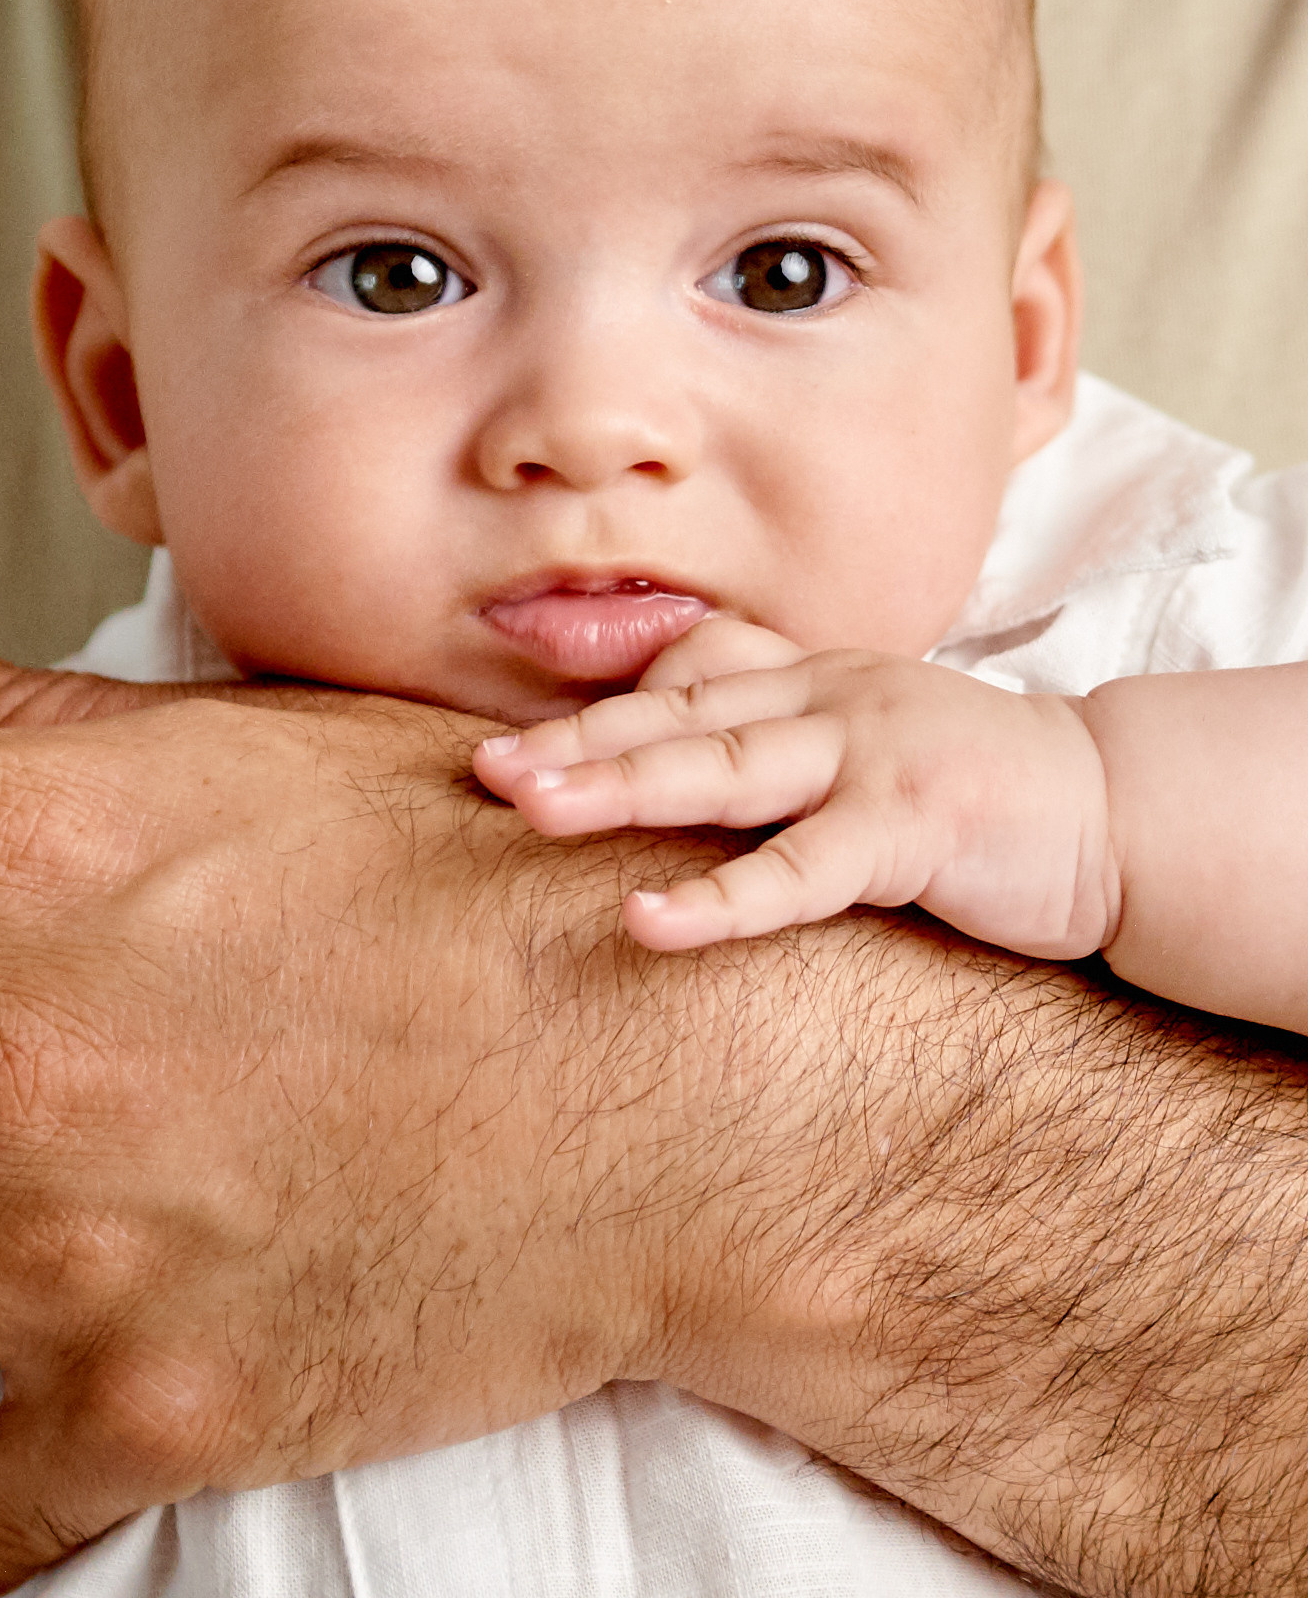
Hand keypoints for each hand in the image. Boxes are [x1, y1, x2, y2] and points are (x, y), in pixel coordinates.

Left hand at [474, 650, 1118, 959]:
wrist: (1115, 811)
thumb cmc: (975, 791)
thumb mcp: (865, 743)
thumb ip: (777, 740)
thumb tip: (666, 756)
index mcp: (813, 678)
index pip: (682, 687)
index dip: (591, 712)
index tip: (502, 738)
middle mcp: (829, 699)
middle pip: (678, 719)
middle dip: (574, 743)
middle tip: (482, 772)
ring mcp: (869, 755)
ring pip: (720, 770)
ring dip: (618, 786)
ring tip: (528, 807)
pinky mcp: (912, 826)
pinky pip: (800, 869)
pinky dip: (719, 897)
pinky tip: (648, 919)